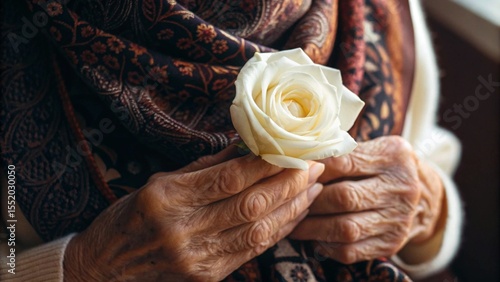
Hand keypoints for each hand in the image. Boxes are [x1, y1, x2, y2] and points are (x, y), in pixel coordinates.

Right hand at [63, 146, 324, 280]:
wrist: (104, 271)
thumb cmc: (128, 219)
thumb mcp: (157, 183)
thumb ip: (203, 167)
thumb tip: (245, 147)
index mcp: (167, 198)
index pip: (228, 178)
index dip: (266, 164)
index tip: (294, 150)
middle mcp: (183, 229)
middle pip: (250, 204)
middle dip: (289, 183)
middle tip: (315, 165)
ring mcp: (196, 257)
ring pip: (257, 230)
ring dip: (292, 208)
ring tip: (314, 188)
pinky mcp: (207, 275)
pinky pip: (252, 251)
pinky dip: (278, 231)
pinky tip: (294, 214)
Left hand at [289, 136, 444, 263]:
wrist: (422, 195)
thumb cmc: (382, 167)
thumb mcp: (372, 148)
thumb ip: (341, 151)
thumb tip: (297, 159)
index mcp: (393, 156)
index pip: (343, 162)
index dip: (313, 169)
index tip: (292, 173)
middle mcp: (401, 188)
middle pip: (343, 197)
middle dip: (310, 201)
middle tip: (289, 201)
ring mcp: (398, 219)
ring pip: (345, 228)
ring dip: (313, 227)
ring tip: (293, 223)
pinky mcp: (390, 244)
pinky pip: (350, 251)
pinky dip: (326, 246)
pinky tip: (313, 238)